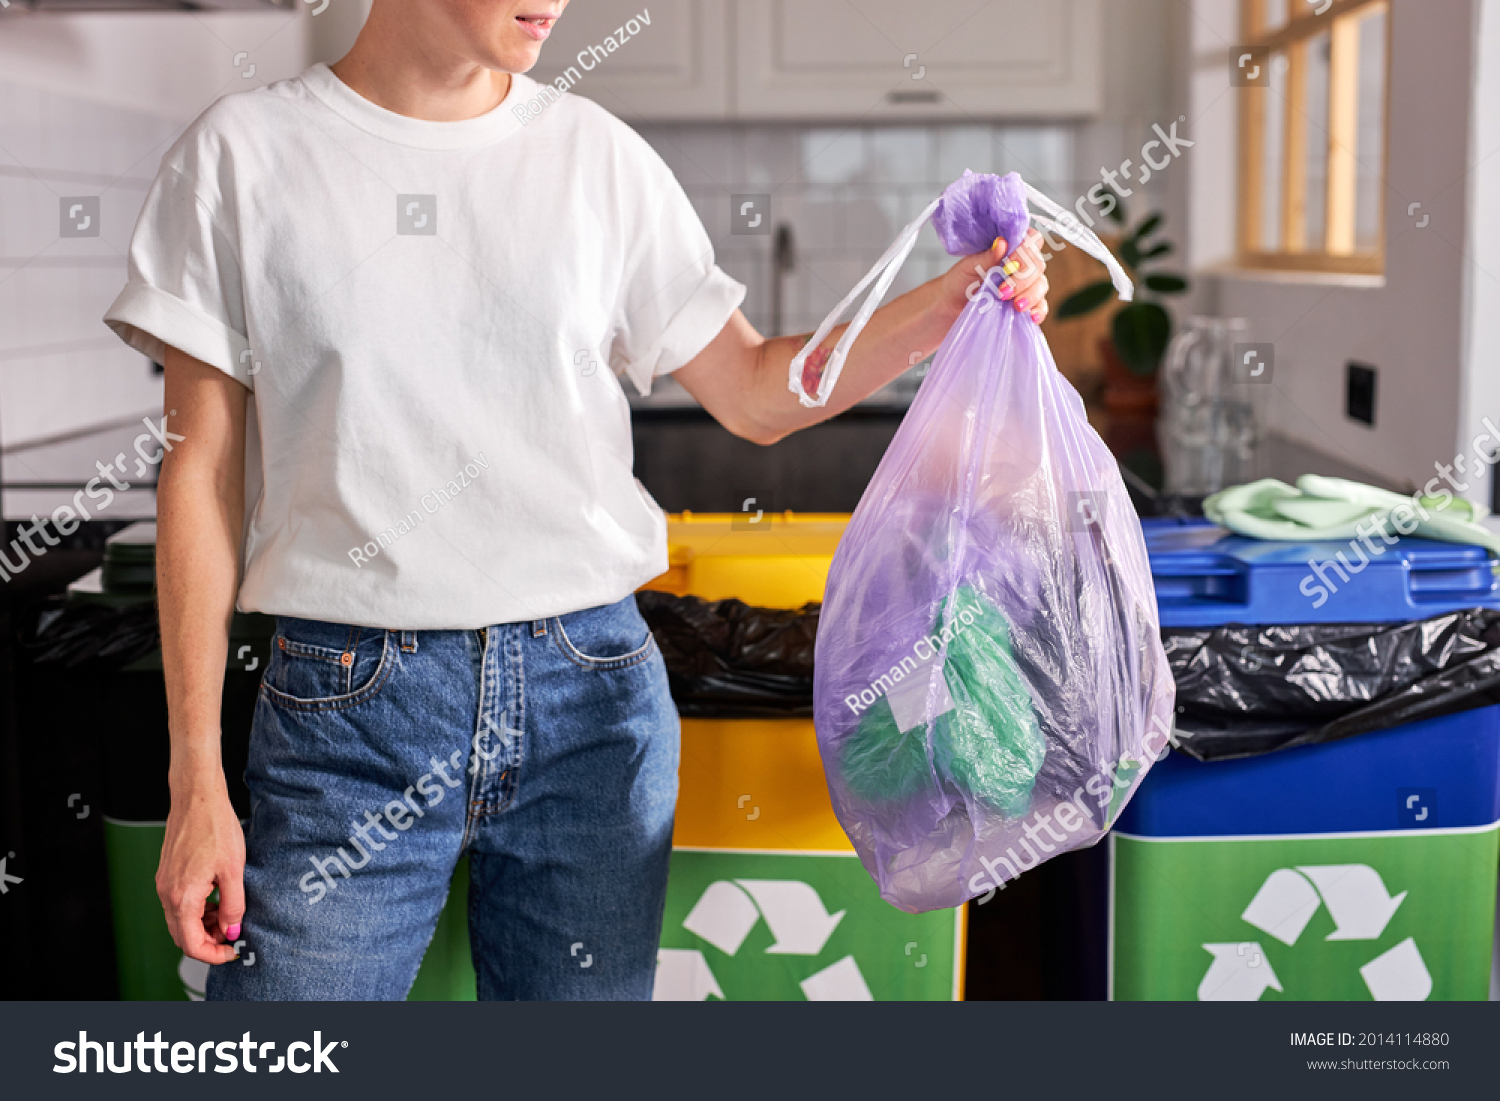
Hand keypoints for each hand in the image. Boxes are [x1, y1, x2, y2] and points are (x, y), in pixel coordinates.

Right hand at [156, 777, 245, 964]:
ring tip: (228, 915)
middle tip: (232, 934)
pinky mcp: (167, 875)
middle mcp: (167, 894)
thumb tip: (231, 930)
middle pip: (182, 936)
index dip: (213, 954)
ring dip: (202, 926)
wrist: (197, 798)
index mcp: (182, 897)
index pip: (191, 944)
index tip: (232, 951)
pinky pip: (178, 904)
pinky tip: (216, 899)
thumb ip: (233, 905)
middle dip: (208, 941)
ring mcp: (164, 884)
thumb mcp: (234, 870)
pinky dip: (196, 910)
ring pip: (180, 921)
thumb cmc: (215, 827)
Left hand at [940, 227, 1051, 323]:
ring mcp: (1027, 285)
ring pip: (1041, 285)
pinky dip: (1039, 311)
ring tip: (1015, 306)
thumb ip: (987, 256)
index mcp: (1010, 249)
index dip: (1026, 249)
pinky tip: (1032, 317)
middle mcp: (1022, 265)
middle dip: (1023, 279)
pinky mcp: (1027, 305)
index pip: (1031, 239)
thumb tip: (1002, 242)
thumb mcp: (969, 267)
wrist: (951, 307)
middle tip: (1003, 292)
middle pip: (1037, 265)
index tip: (1009, 263)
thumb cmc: (960, 282)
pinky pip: (1041, 306)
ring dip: (1030, 295)